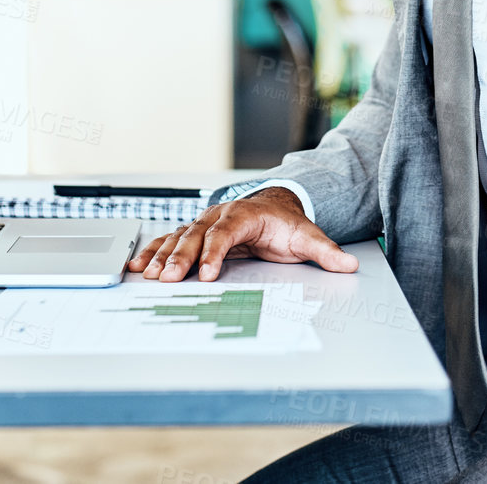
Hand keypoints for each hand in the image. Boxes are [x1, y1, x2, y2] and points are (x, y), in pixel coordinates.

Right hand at [128, 187, 358, 282]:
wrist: (275, 208)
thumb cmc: (288, 225)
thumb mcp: (308, 237)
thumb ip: (326, 251)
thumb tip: (349, 264)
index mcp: (245, 215)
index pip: (226, 232)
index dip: (215, 252)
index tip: (208, 273)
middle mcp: (220, 216)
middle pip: (196, 235)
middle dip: (181, 257)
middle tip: (167, 278)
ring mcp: (205, 224)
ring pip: (179, 237)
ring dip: (162, 256)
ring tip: (147, 274)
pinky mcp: (195, 234)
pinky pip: (170, 241)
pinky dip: (153, 252)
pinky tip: (137, 266)